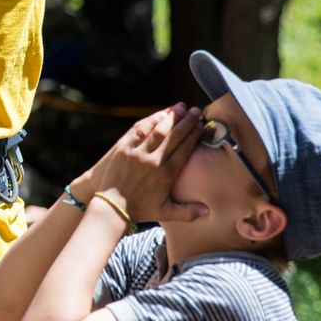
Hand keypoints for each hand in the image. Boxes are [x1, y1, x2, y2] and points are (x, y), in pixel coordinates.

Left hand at [89, 103, 207, 223]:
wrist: (112, 207)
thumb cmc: (140, 210)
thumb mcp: (166, 212)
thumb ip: (188, 212)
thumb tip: (208, 211)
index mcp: (167, 174)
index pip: (184, 149)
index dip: (194, 135)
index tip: (201, 125)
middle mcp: (154, 161)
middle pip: (174, 136)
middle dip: (187, 122)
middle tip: (196, 111)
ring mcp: (138, 153)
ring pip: (158, 130)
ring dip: (171, 117)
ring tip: (181, 107)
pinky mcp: (124, 148)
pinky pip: (139, 130)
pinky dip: (151, 120)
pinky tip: (160, 114)